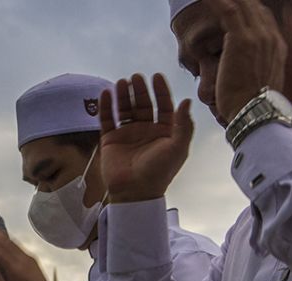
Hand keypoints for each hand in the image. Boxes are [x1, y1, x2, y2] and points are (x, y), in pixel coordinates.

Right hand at [99, 74, 193, 202]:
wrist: (135, 192)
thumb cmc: (159, 172)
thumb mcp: (177, 148)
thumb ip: (183, 125)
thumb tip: (186, 101)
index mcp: (164, 132)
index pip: (163, 106)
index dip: (161, 91)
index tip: (156, 77)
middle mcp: (145, 131)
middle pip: (142, 104)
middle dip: (139, 90)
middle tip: (136, 77)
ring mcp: (127, 134)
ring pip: (124, 109)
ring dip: (123, 95)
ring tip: (122, 82)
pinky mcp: (110, 140)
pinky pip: (107, 119)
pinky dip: (105, 106)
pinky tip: (106, 93)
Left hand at [206, 0, 286, 120]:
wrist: (255, 113)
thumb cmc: (252, 106)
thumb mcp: (258, 83)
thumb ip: (253, 70)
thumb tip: (241, 73)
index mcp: (276, 47)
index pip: (262, 18)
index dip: (249, 9)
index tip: (237, 4)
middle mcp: (270, 37)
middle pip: (254, 7)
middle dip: (239, 0)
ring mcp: (258, 36)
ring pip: (242, 5)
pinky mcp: (241, 39)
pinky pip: (228, 10)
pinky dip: (216, 2)